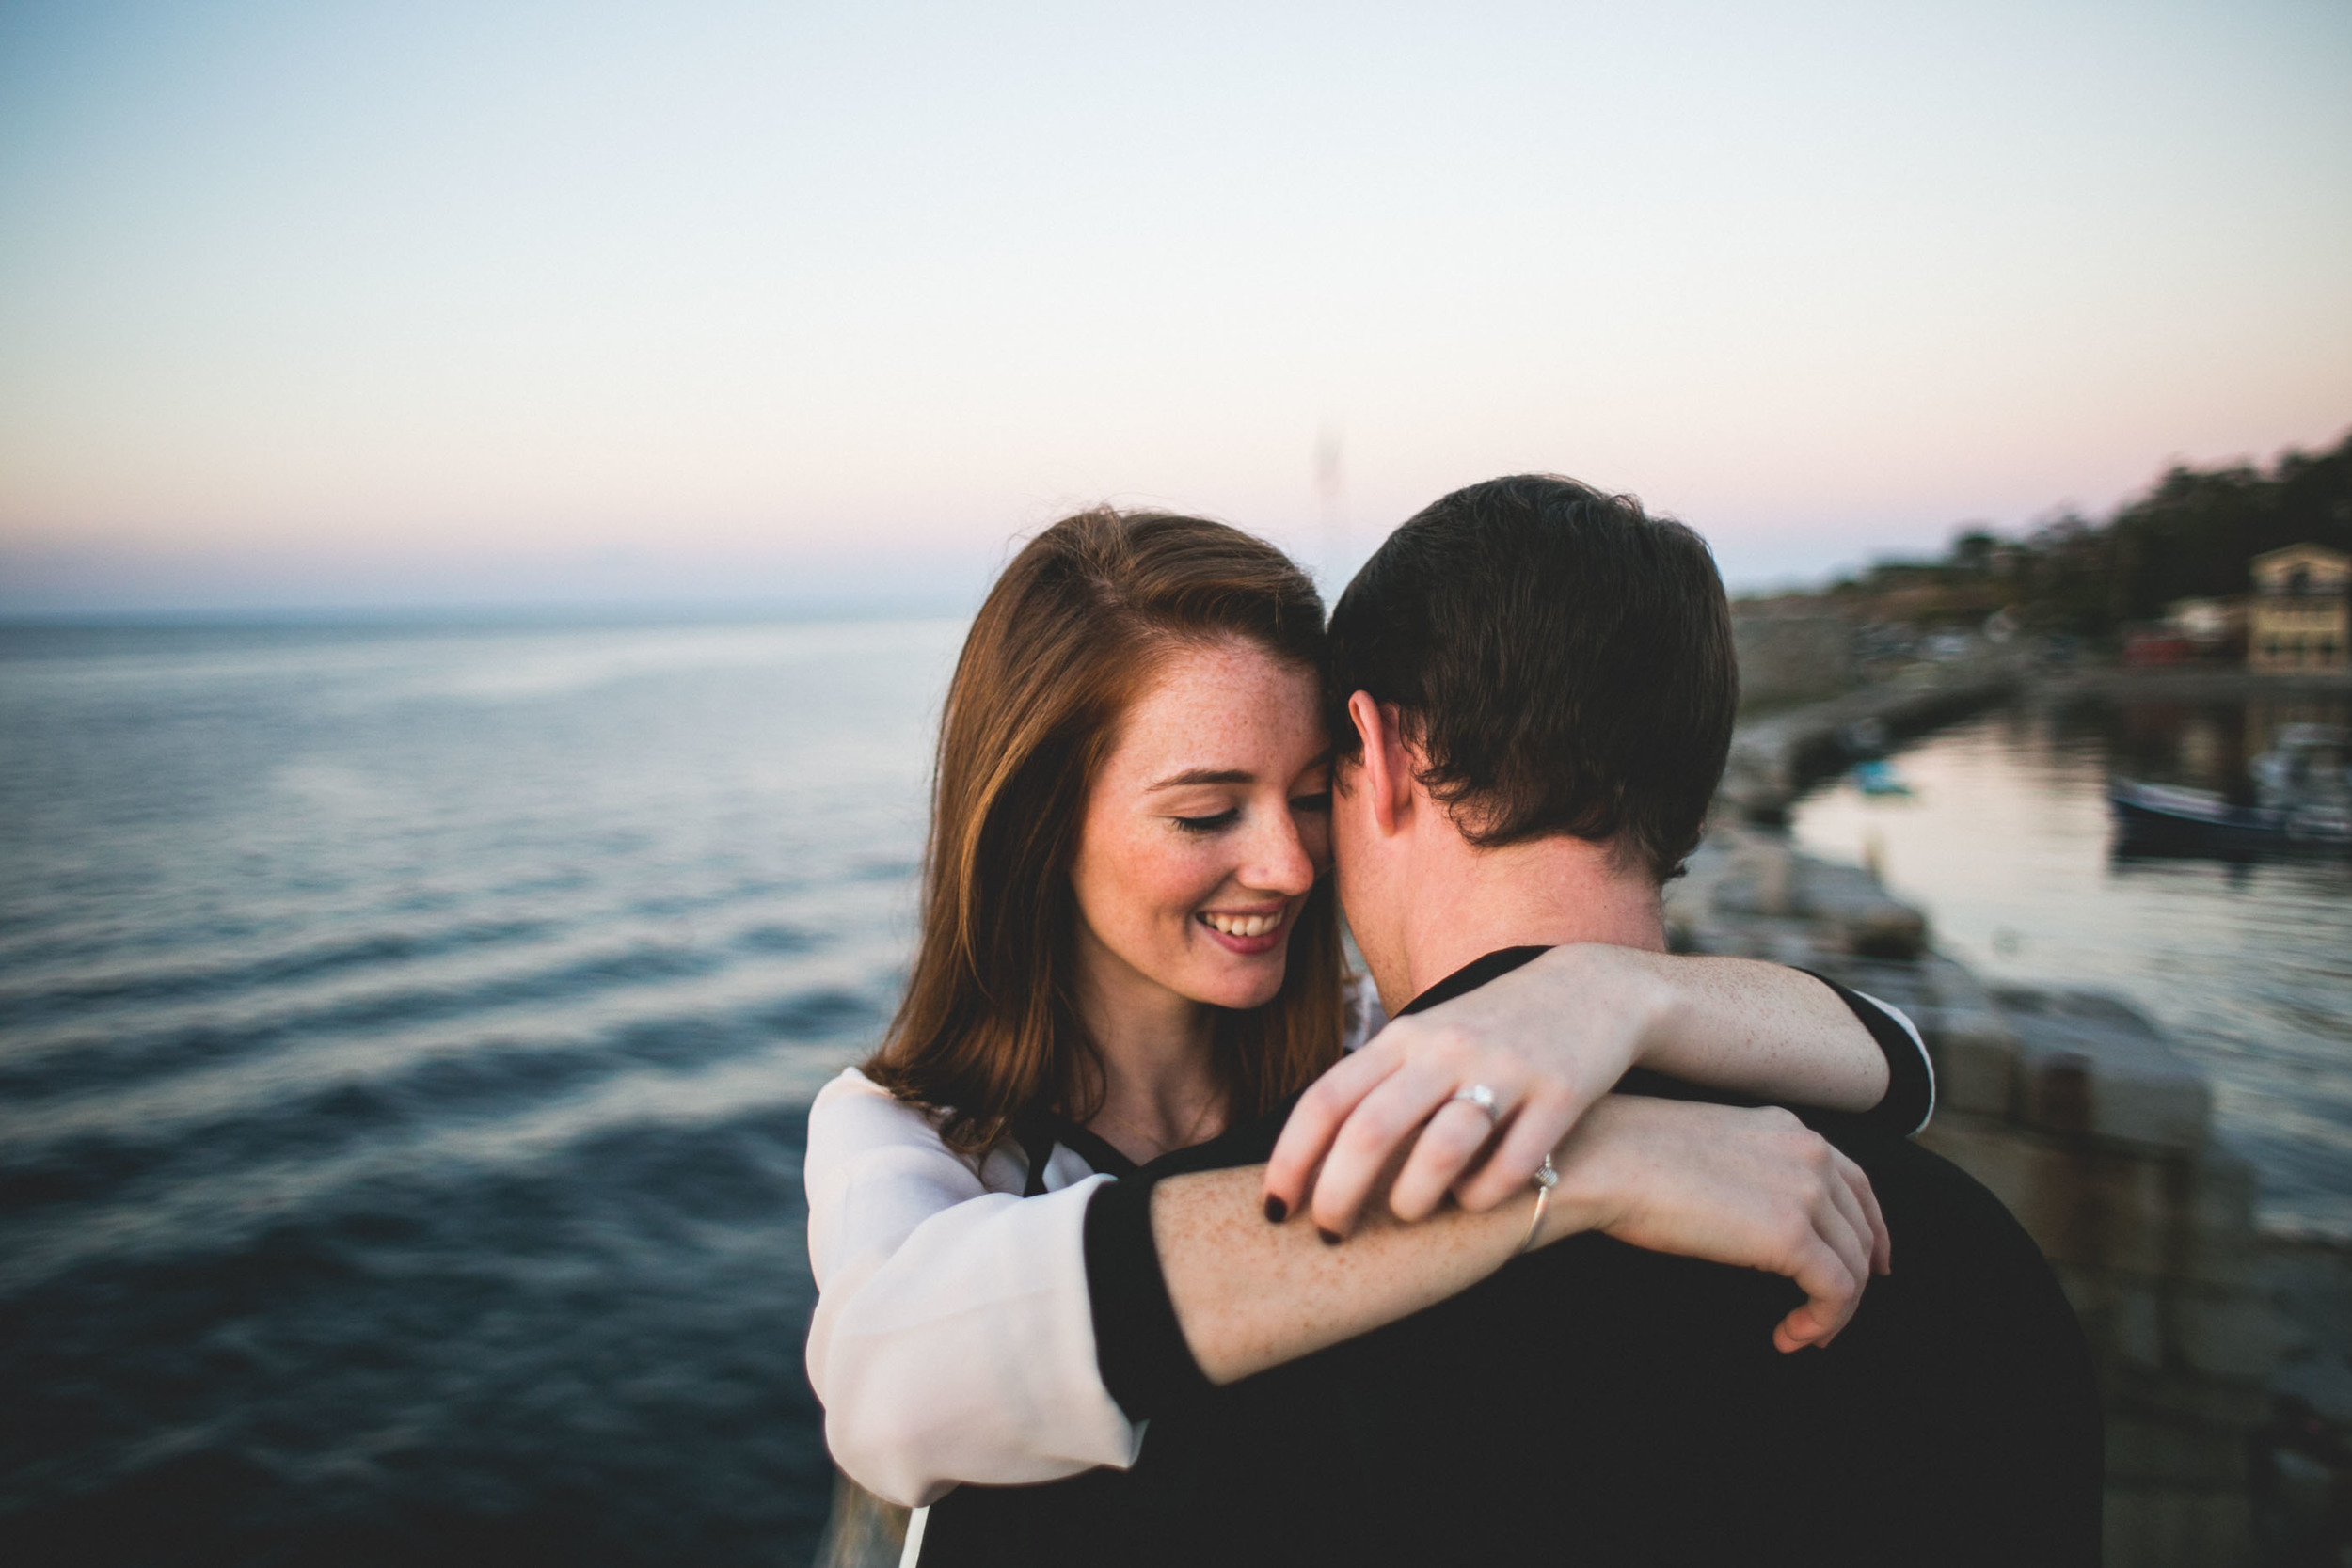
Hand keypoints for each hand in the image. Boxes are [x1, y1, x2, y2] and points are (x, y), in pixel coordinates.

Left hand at [1264, 945, 1667, 1237]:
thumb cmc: (1490, 1033)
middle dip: (1339, 1194)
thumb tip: (1309, 1155)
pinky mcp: (1559, 1093)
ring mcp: (1503, 1069)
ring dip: (1413, 1199)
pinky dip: (1484, 1195)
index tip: (1275, 1209)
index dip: (1291, 1160)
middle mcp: (1446, 1050)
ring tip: (1408, 1215)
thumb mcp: (1425, 1041)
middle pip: (1370, 1131)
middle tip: (1331, 1234)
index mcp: (1403, 1038)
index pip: (1326, 1100)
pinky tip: (1475, 1201)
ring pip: (1441, 1150)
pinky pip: (1512, 1165)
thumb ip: (1376, 1085)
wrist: (1594, 990)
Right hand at [1544, 1095, 1891, 1352]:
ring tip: (1804, 1335)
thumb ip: (1746, 1170)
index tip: (1870, 1266)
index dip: (1870, 1230)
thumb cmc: (1627, 1156)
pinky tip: (1790, 1336)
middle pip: (1861, 1228)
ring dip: (1835, 1310)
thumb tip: (1752, 1219)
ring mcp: (1805, 1193)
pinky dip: (1823, 1323)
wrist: (1603, 1159)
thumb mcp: (1705, 1147)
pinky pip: (1836, 1292)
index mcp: (1787, 1128)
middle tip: (1830, 1318)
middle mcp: (1808, 1154)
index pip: (1855, 1183)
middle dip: (1857, 1277)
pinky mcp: (1791, 1237)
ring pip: (1854, 1265)